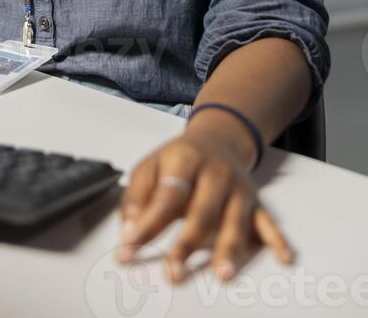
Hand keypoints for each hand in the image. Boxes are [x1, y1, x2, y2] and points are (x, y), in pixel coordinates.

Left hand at [117, 128, 293, 283]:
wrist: (218, 138)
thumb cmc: (179, 159)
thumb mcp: (150, 165)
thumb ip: (137, 196)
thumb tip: (129, 230)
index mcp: (185, 159)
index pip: (166, 196)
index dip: (148, 224)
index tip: (129, 250)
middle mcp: (215, 173)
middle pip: (202, 211)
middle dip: (187, 244)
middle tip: (174, 272)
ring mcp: (238, 188)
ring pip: (235, 220)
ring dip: (229, 248)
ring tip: (222, 274)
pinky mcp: (255, 202)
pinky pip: (268, 222)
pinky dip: (276, 240)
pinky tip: (283, 257)